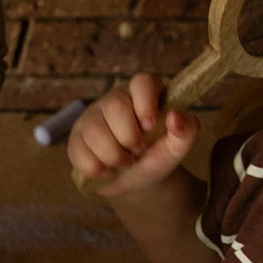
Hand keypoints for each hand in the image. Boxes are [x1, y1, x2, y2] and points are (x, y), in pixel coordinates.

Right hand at [68, 73, 198, 197]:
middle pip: (114, 105)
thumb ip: (187, 130)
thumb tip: (175, 116)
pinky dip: (96, 168)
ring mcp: (92, 118)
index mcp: (144, 94)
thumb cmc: (158, 157)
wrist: (137, 181)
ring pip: (94, 130)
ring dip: (113, 156)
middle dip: (128, 136)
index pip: (141, 82)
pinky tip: (106, 171)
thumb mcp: (178, 148)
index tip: (149, 126)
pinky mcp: (76, 138)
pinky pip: (79, 151)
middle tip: (138, 151)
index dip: (144, 102)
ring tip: (124, 163)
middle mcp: (115, 100)